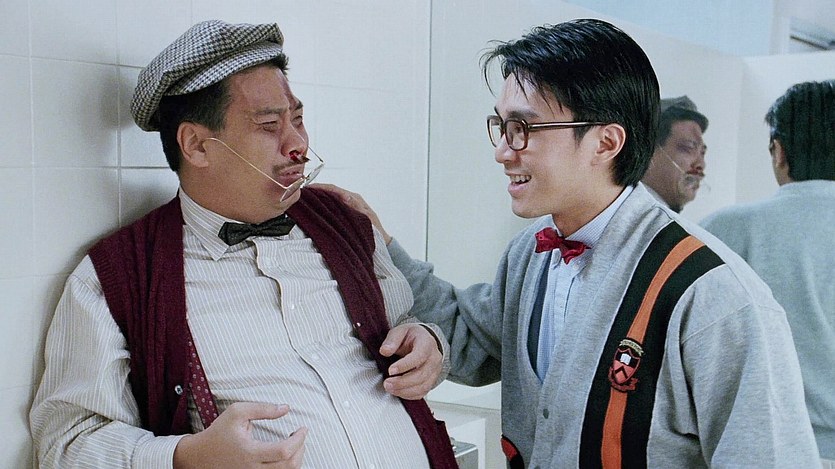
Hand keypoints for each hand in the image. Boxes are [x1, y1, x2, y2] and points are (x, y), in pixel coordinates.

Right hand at [173, 402, 307, 468]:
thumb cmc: (218, 433)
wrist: (199, 456)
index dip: (299, 440)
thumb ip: (262, 408)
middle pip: (289, 466)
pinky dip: (286, 466)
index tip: (303, 429)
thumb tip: (285, 408)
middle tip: (300, 436)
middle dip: (301, 449)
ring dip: (296, 459)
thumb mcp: (237, 412)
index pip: (284, 451)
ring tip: (294, 444)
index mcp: (250, 452)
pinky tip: (285, 455)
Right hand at [310, 183, 391, 244]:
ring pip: (330, 199)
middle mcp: (350, 200)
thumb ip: (356, 208)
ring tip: (304, 200)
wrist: (382, 242)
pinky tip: (314, 209)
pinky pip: (332, 207)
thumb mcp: (367, 219)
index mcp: (355, 199)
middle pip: (330, 192)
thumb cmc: (376, 232)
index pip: (335, 190)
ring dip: (319, 198)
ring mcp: (347, 206)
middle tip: (302, 193)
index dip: (321, 188)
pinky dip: (323, 206)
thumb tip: (345, 196)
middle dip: (317, 191)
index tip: (309, 189)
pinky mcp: (345, 214)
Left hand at [379, 324, 442, 399]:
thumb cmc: (412, 336)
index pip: (419, 356)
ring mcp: (434, 371)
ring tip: (389, 388)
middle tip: (387, 383)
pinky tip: (397, 391)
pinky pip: (422, 392)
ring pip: (422, 386)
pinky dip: (409, 395)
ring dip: (404, 390)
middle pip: (421, 375)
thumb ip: (392, 340)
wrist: (423, 341)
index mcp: (427, 343)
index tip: (390, 370)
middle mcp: (434, 359)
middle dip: (402, 382)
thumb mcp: (400, 331)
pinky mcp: (431, 381)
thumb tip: (385, 350)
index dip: (405, 365)